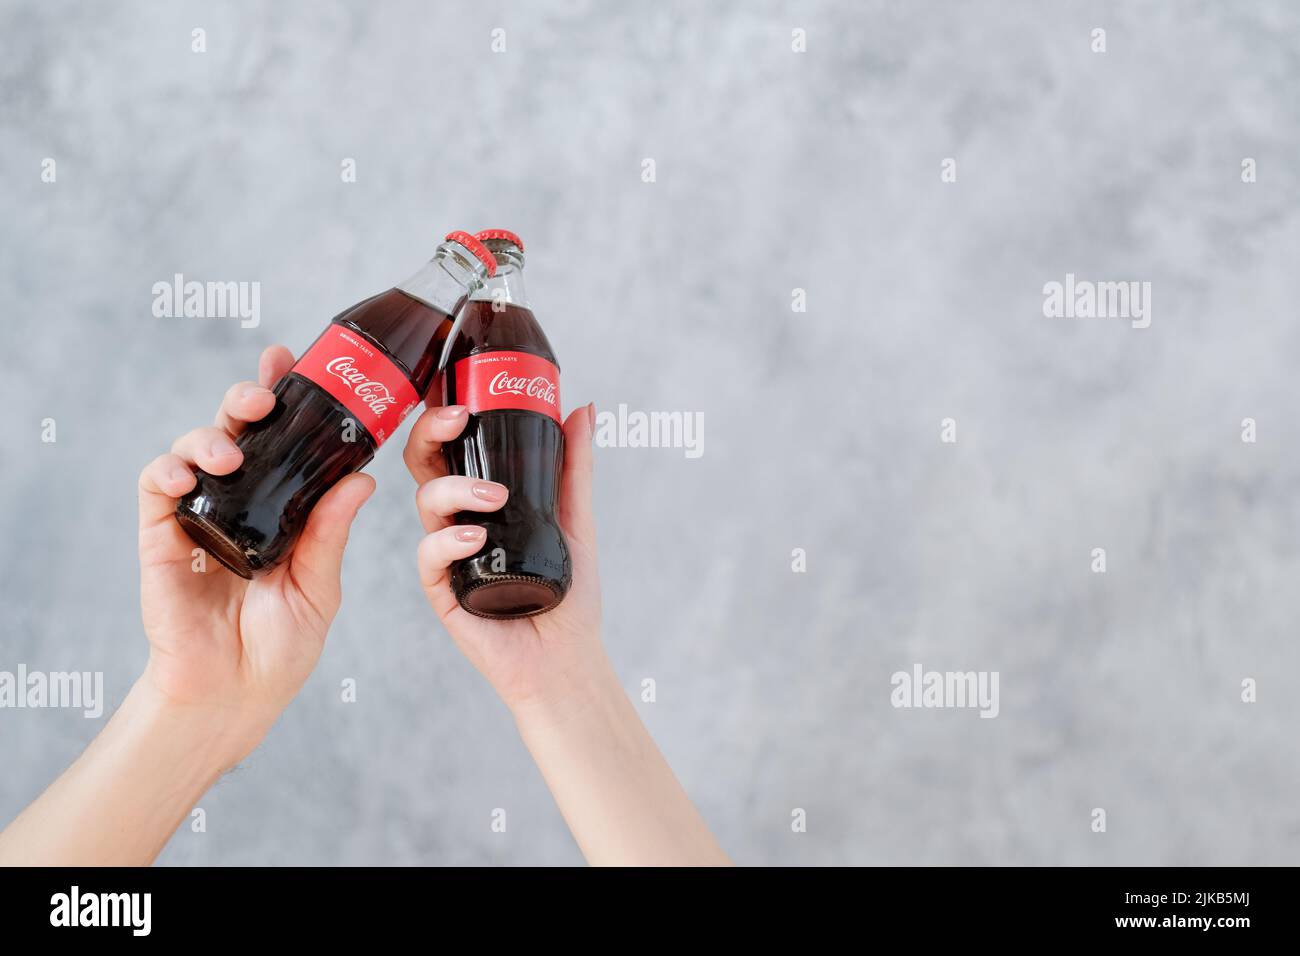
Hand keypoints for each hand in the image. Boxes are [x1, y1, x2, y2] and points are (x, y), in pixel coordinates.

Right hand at [137, 345, 374, 765]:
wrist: (237, 695)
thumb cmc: (280, 644)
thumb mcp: (319, 584)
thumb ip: (331, 533)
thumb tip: (364, 478)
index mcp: (281, 507)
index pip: (280, 441)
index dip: (280, 396)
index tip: (289, 361)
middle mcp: (240, 503)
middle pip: (234, 432)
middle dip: (244, 401)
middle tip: (262, 396)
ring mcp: (199, 518)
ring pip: (192, 450)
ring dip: (207, 436)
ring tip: (229, 450)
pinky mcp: (161, 541)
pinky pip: (155, 490)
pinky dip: (166, 472)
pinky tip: (184, 474)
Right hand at [403, 402, 729, 864]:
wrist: (567, 657)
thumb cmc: (569, 592)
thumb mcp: (576, 518)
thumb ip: (574, 466)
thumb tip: (583, 408)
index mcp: (478, 500)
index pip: (449, 447)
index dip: (442, 414)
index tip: (458, 387)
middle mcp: (456, 521)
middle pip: (424, 464)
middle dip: (432, 433)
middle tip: (460, 418)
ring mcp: (446, 555)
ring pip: (425, 504)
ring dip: (455, 489)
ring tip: (497, 499)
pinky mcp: (443, 593)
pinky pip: (429, 558)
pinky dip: (448, 543)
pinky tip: (475, 539)